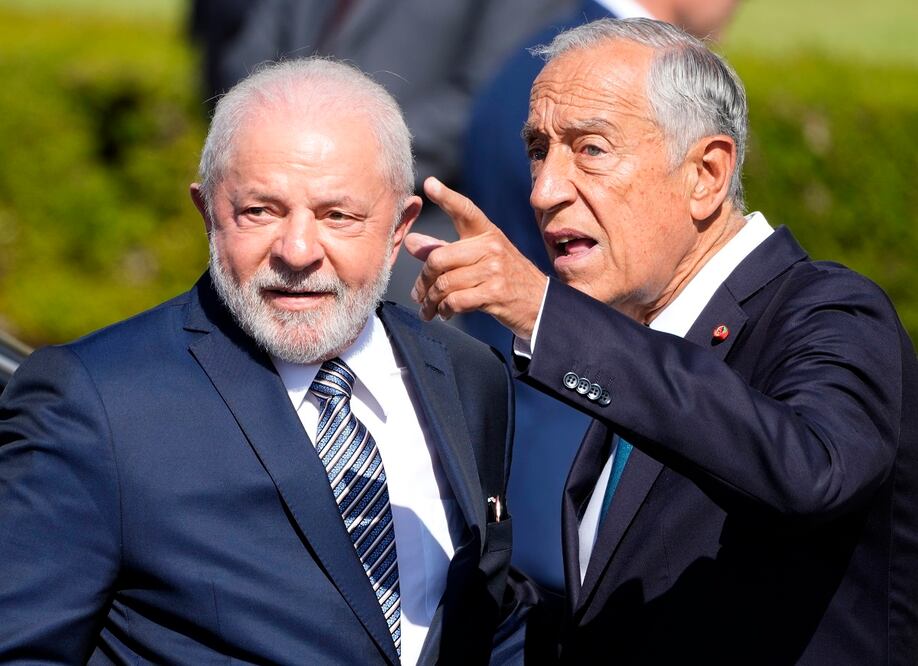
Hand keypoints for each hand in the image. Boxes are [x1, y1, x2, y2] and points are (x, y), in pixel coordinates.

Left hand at [404, 177, 546, 339]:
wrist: (540, 304)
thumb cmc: (505, 278)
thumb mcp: (478, 258)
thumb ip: (443, 249)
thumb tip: (410, 242)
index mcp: (487, 232)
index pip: (465, 210)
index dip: (446, 196)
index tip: (429, 183)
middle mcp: (491, 247)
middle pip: (439, 258)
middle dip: (423, 280)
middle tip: (418, 294)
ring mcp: (494, 270)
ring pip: (445, 283)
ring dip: (431, 301)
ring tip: (428, 309)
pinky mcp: (495, 293)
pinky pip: (456, 301)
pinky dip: (445, 310)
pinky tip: (445, 313)